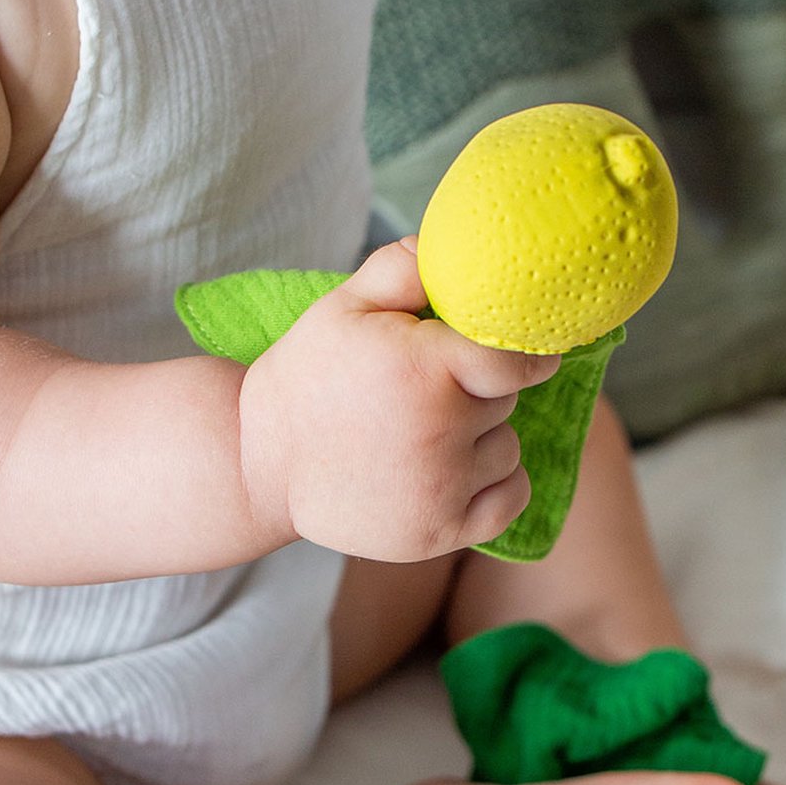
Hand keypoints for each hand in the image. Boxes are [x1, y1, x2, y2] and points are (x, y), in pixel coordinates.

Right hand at [239, 239, 559, 560]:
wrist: (258, 461)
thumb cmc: (309, 374)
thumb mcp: (343, 305)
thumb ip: (402, 268)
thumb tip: (459, 251)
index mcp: (422, 369)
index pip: (517, 359)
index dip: (526, 349)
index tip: (527, 347)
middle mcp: (439, 433)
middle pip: (506, 400)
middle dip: (479, 388)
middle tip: (427, 389)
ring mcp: (440, 490)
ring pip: (507, 447)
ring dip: (482, 437)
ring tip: (423, 432)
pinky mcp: (439, 533)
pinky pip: (510, 498)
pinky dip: (495, 483)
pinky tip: (453, 469)